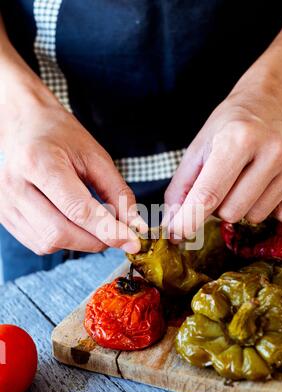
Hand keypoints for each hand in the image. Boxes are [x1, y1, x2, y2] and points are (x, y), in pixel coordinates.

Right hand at [0, 90, 144, 254]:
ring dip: (80, 242)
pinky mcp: (4, 215)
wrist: (24, 124)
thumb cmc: (61, 136)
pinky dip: (62, 241)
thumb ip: (118, 193)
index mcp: (39, 163)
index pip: (78, 210)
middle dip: (96, 240)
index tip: (132, 241)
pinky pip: (38, 243)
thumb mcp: (96, 156)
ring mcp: (6, 203)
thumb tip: (135, 226)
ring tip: (92, 222)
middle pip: (61, 233)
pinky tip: (71, 223)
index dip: (109, 231)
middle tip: (116, 233)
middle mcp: (16, 185)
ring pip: (49, 243)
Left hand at [165, 69, 281, 238]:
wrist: (279, 97)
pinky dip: (269, 206)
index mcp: (237, 138)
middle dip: (219, 205)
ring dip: (244, 205)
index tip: (176, 234)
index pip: (208, 194)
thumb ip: (183, 184)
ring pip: (255, 216)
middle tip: (223, 182)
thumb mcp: (202, 144)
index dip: (188, 221)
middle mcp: (271, 151)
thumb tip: (173, 224)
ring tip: (247, 178)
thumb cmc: (235, 122)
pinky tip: (268, 182)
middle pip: (230, 212)